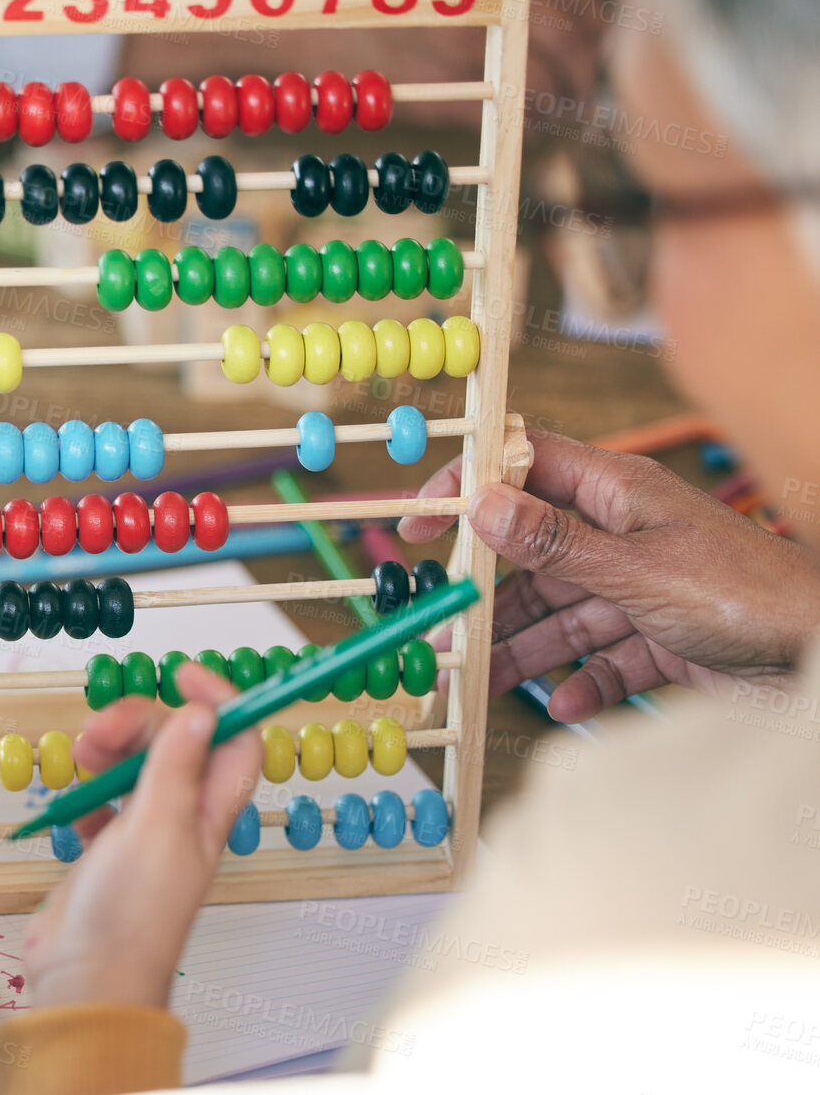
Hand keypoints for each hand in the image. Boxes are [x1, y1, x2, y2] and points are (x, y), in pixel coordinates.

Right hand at [23, 664, 260, 1009]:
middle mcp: (184, 820)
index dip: (219, 702)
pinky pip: (102, 802)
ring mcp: (145, 835)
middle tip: (101, 728)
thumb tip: (202, 714)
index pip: (235, 742)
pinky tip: (75, 804)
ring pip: (135, 768)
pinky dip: (88, 792)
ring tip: (81, 759)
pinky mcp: (109, 851)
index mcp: (211, 813)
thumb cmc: (132, 917)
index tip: (182, 674)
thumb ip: (176, 766)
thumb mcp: (157, 826)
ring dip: (108, 752)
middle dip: (140, 723)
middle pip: (175, 745)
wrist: (87, 977)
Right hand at [399, 431, 819, 721]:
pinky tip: (564, 702)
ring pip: (562, 613)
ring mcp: (644, 588)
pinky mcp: (664, 639)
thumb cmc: (749, 594)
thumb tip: (481, 504)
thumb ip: (554, 543)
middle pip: (535, 554)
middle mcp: (626, 535)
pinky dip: (582, 681)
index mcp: (620, 493)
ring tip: (478, 675)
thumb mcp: (636, 569)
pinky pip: (604, 658)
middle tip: (442, 620)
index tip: (421, 518)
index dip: (469, 486)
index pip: (527, 468)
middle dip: (488, 591)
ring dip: (521, 646)